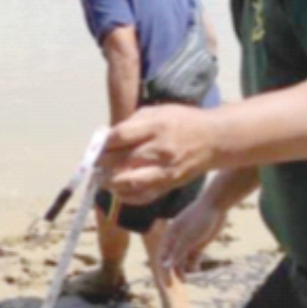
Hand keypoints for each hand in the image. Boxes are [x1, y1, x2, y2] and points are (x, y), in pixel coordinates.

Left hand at [99, 106, 215, 206]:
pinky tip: (118, 190)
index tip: (94, 147)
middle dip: (100, 164)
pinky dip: (125, 196)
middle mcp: (159, 149)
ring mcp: (164, 170)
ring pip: (129, 182)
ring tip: (102, 179)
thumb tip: (106, 138)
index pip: (119, 137)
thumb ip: (132, 123)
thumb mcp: (158, 111)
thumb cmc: (182, 122)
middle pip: (120, 161)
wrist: (214, 140)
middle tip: (92, 165)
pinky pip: (142, 196)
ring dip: (110, 183)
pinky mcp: (168, 184)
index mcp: (155, 126)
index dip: (101, 144)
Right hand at [159, 193, 229, 281]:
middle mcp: (176, 241)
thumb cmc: (199, 219)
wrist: (215, 205)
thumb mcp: (187, 239)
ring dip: (184, 270)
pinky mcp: (198, 244)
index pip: (163, 257)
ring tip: (187, 279)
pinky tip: (197, 269)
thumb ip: (177, 253)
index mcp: (169, 237)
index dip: (164, 271)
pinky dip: (194, 265)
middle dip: (173, 272)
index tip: (168, 283)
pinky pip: (193, 258)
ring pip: (183, 260)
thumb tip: (166, 267)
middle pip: (172, 260)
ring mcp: (188, 243)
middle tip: (178, 284)